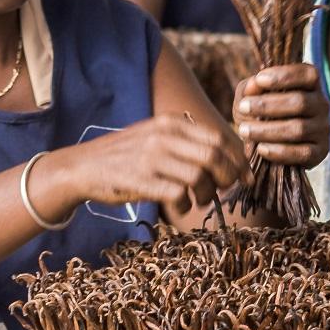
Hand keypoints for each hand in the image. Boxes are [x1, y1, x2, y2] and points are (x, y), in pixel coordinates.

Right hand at [61, 114, 251, 214]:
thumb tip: (228, 158)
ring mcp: (152, 157)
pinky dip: (184, 205)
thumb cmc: (126, 156)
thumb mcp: (156, 136)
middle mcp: (164, 136)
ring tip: (197, 199)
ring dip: (206, 194)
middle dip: (228, 178)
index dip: (239, 160)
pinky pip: (179, 195)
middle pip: (215, 157)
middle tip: (224, 190)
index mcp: (171, 123)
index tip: (246, 178)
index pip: (219, 138)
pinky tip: (178, 206)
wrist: (82, 167)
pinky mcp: (142, 180)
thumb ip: (187, 142)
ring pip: (200, 177)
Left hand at [233, 64, 329, 168]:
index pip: (308, 74)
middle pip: (300, 102)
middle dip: (268, 105)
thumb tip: (254, 84)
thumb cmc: (259, 113)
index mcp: (310, 85)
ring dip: (267, 130)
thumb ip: (249, 88)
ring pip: (298, 129)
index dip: (285, 75)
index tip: (259, 79)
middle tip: (243, 107)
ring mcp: (323, 129)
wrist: (266, 145)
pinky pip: (302, 153)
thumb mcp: (249, 97)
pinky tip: (261, 148)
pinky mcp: (320, 152)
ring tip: (244, 130)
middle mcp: (321, 105)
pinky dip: (279, 151)